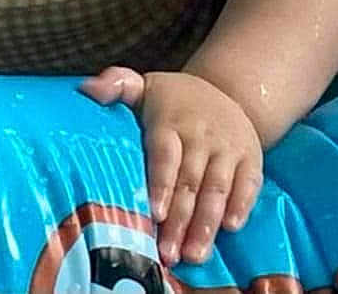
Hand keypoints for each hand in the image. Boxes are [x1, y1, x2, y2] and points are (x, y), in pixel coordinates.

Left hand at [80, 66, 262, 265]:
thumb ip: (116, 85)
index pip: (165, 154)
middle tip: (169, 253)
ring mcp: (228, 147)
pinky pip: (248, 184)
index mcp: (172, 120)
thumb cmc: (173, 100)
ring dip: (207, 223)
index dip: (162, 183)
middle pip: (190, 180)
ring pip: (218, 188)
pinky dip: (241, 205)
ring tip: (194, 253)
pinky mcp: (251, 159)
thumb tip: (87, 89)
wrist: (226, 89)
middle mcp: (202, 134)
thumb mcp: (145, 87)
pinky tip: (230, 227)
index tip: (155, 212)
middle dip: (180, 219)